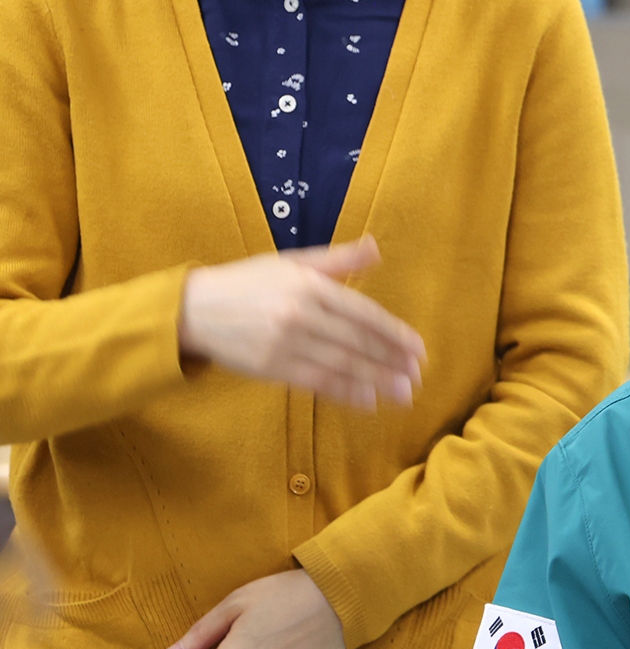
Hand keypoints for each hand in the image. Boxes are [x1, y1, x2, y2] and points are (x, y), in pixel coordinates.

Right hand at [179, 235, 426, 408]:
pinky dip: (343, 393)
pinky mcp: (268, 366)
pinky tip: (368, 401)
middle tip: (417, 376)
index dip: (393, 334)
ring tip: (403, 393)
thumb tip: (376, 247)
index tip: (418, 350)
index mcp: (308, 285)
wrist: (193, 309)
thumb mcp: (292, 263)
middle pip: (355, 341)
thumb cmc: (248, 283)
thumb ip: (338, 260)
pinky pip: (315, 382)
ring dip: (375, 381)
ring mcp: (282, 342)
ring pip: (339, 365)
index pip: (362, 313)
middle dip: (390, 361)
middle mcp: (298, 313)